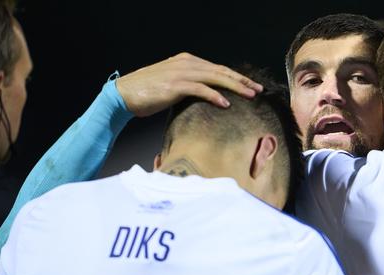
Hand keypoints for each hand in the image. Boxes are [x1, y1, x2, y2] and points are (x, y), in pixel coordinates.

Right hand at [116, 53, 262, 116]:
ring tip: (250, 95)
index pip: (218, 69)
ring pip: (215, 78)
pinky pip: (200, 89)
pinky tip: (226, 104)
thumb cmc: (148, 93)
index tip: (251, 86)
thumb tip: (206, 97)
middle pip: (221, 71)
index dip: (236, 77)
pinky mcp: (175, 85)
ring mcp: (181, 73)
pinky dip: (215, 95)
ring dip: (235, 86)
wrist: (124, 94)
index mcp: (187, 62)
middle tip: (258, 89)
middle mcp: (187, 63)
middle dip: (242, 80)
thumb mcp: (172, 85)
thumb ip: (189, 86)